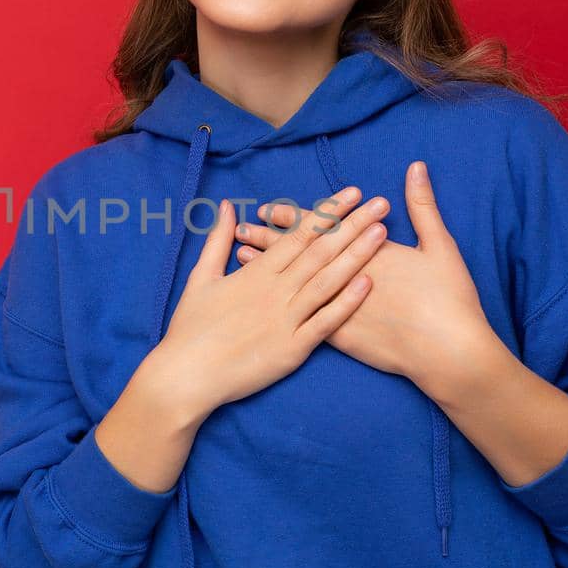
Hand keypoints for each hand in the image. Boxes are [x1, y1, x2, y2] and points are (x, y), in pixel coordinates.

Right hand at [145, 186, 390, 415]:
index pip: (299, 234)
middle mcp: (275, 290)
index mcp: (255, 272)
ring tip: (382, 233)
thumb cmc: (190, 327)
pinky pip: (325, 322)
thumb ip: (217, 241)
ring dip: (357, 255)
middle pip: (320, 251)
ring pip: (327, 281)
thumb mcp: (200, 277)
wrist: (186, 375)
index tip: (351, 193)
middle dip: (352, 225)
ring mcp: (286, 319)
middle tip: (380, 204)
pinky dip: (346, 302)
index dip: (327, 212)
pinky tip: (368, 284)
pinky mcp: (292, 348)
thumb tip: (228, 207)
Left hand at [233, 161, 498, 395]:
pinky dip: (277, 303)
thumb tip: (415, 167)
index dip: (294, 218)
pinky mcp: (338, 337)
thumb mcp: (440, 246)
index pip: (321, 229)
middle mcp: (346, 277)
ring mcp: (339, 308)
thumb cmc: (449, 298)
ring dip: (267, 268)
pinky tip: (260, 296)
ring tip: (241, 254)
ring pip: (293, 283)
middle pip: (299, 253)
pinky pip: (299, 316)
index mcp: (367, 252)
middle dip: (269, 239)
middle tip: (244, 227)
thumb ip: (423, 206)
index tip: (270, 208)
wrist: (448, 352)